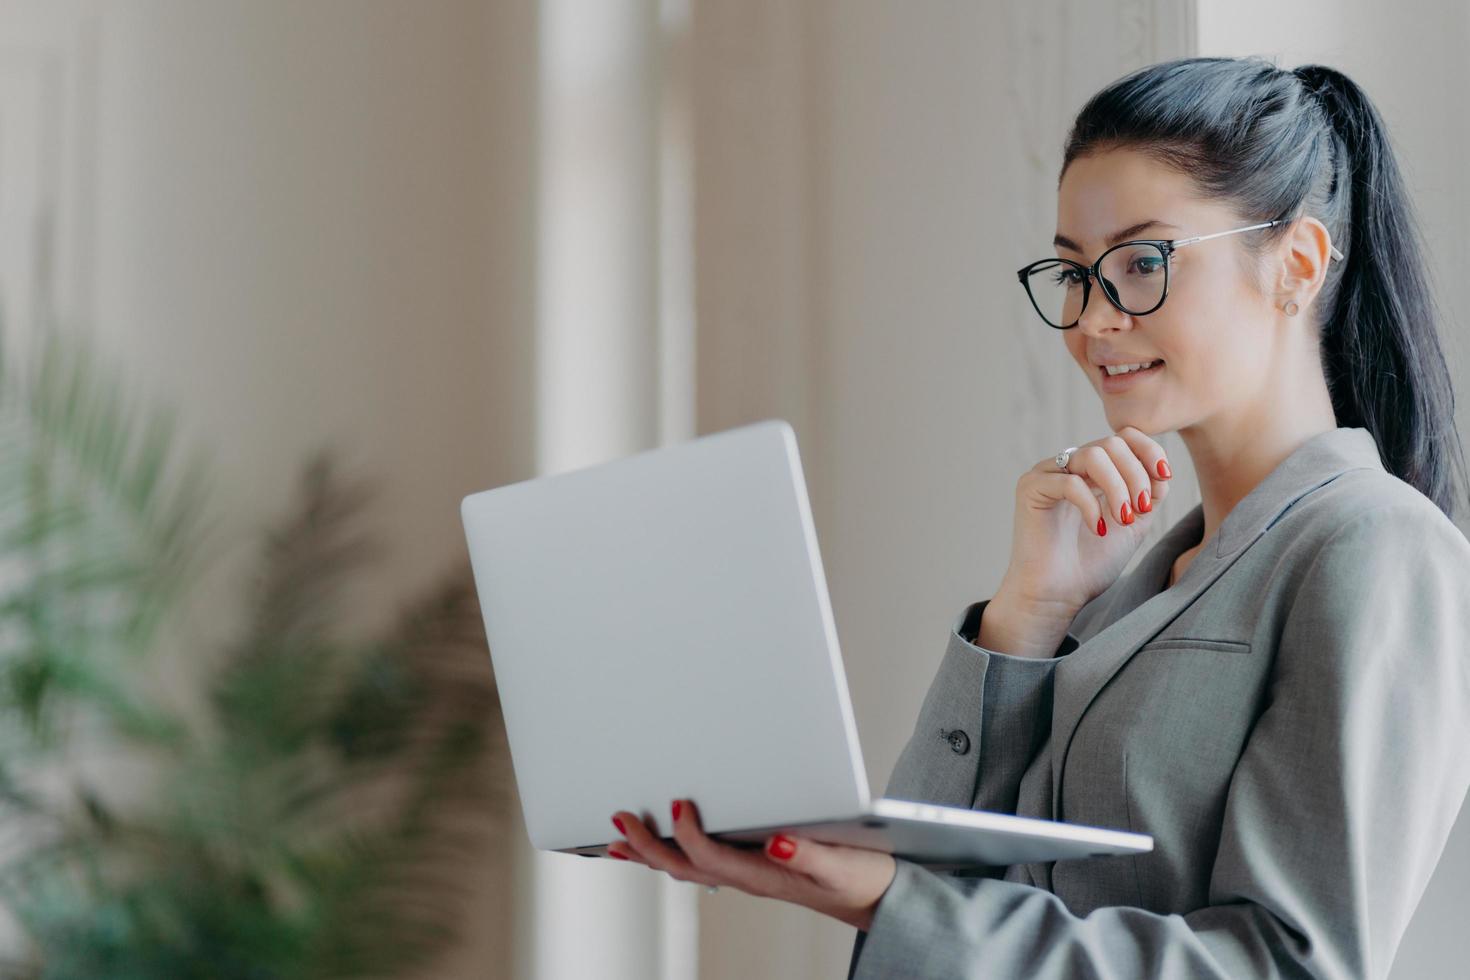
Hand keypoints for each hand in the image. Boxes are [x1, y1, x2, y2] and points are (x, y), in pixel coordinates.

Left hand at [608, 799, 897, 931]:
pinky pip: (698, 862)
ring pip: (684, 868)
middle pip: (683, 868)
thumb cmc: (860, 878)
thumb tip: (776, 841)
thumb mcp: (841, 865)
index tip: (677, 803)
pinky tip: (660, 841)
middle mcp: (746, 877)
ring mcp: (744, 874)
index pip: (711, 858)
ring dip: (650, 852)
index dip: (688, 834)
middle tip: (618, 820)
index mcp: (763, 876)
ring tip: (617, 837)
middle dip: (647, 846)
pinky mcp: (749, 866)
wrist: (873, 895)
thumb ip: (808, 854)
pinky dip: (671, 850)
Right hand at [1003, 425, 1173, 611]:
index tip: (1165, 476)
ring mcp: (1047, 474)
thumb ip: (1148, 494)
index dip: (1148, 450)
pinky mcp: (1030, 489)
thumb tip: (1161, 469)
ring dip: (1118, 486)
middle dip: (1136, 474)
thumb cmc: (1090, 564)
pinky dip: (1091, 504)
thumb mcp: (1133, 524)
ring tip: (1123, 520)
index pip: (1123, 437)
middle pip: (1111, 443)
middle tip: (1143, 509)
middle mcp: (1068, 466)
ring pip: (1092, 455)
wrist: (1058, 596)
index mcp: (1091, 471)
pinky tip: (1098, 529)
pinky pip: (1069, 481)